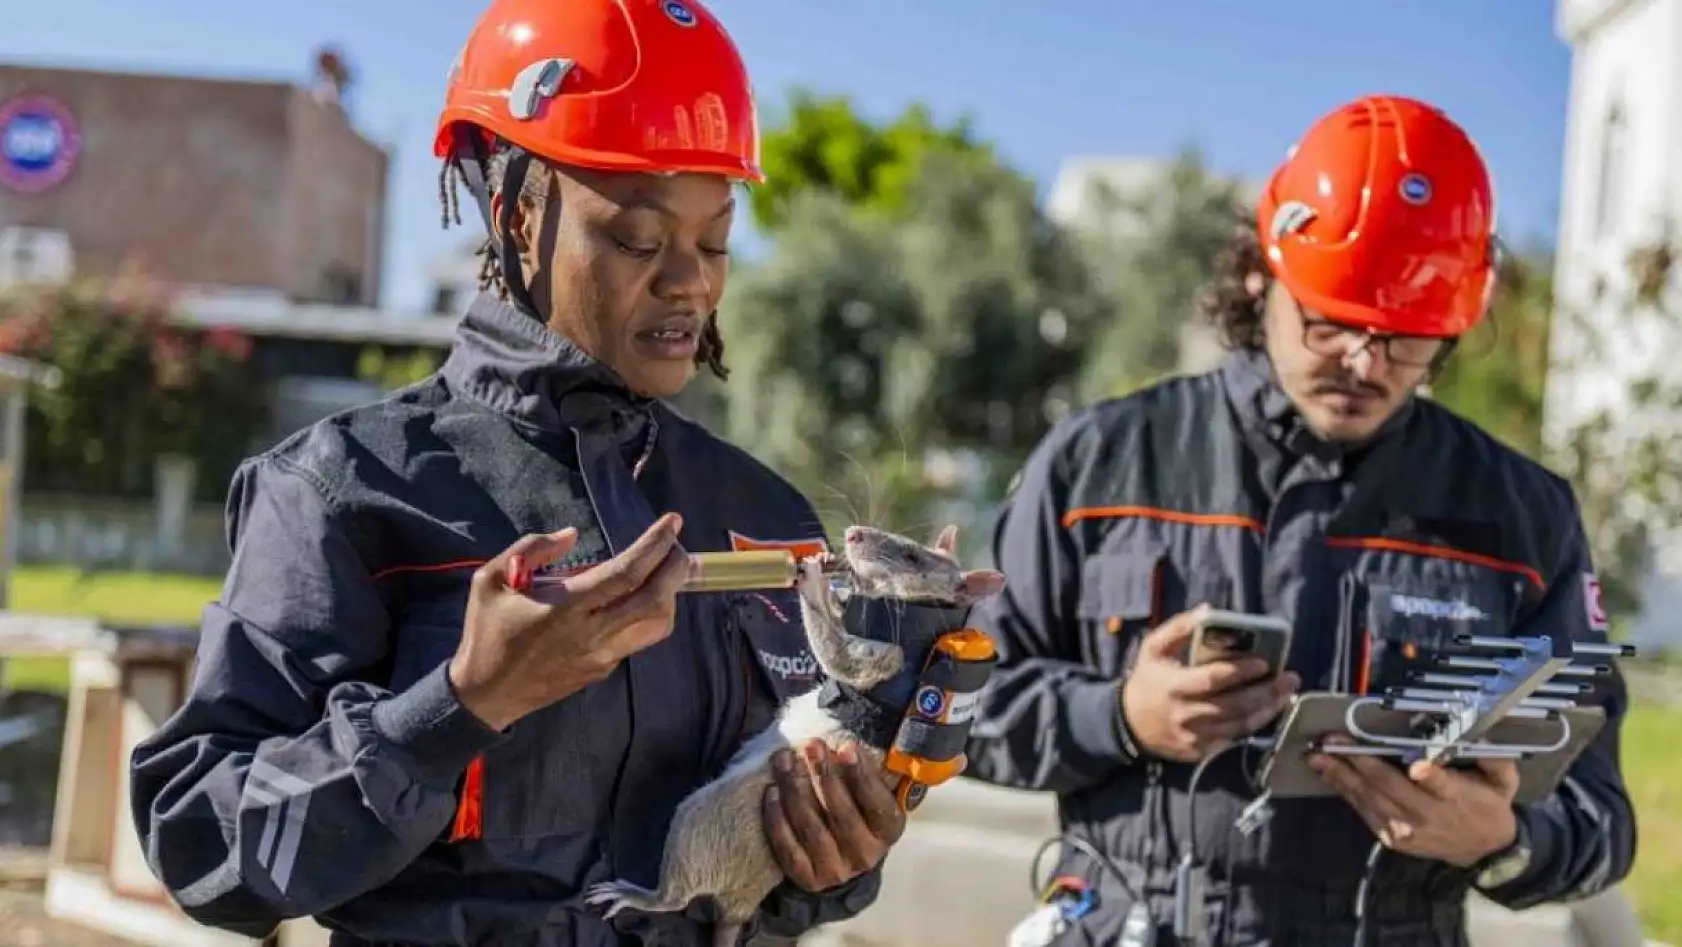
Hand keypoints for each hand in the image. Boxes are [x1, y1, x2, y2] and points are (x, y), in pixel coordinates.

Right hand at [448, 513, 690, 729]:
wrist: (486, 694)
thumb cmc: (488, 632)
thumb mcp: (491, 580)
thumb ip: (531, 549)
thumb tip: (572, 535)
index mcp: (566, 608)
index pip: (627, 573)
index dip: (656, 545)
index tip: (673, 521)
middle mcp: (592, 633)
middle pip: (656, 600)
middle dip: (676, 567)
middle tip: (677, 544)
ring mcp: (602, 656)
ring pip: (658, 626)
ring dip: (670, 594)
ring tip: (664, 570)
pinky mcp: (604, 670)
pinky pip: (639, 638)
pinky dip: (650, 613)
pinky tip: (638, 596)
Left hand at [763, 741, 905, 890]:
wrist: (841, 855)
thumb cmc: (857, 808)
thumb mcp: (871, 791)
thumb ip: (863, 770)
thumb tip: (842, 742)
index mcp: (888, 830)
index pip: (876, 803)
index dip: (861, 776)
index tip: (845, 747)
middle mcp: (866, 855)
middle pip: (842, 813)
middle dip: (824, 775)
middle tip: (810, 746)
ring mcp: (836, 870)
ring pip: (811, 828)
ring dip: (795, 790)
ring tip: (783, 760)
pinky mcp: (808, 878)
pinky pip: (788, 848)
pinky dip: (777, 819)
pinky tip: (771, 792)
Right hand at [1120, 605, 1299, 761]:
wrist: (1129, 724)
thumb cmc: (1147, 680)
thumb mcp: (1154, 648)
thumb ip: (1179, 627)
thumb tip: (1209, 610)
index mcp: (1175, 686)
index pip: (1214, 679)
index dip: (1242, 671)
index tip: (1265, 661)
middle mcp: (1187, 714)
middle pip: (1235, 706)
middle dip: (1267, 692)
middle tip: (1290, 678)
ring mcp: (1195, 736)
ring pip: (1240, 726)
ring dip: (1268, 709)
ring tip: (1286, 693)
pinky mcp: (1201, 751)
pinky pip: (1234, 738)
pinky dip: (1254, 724)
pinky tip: (1268, 710)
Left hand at [1308, 737, 1521, 867]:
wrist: (1482, 850)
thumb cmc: (1488, 805)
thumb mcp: (1503, 782)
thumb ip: (1495, 759)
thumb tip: (1483, 735)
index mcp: (1455, 797)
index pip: (1440, 784)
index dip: (1429, 775)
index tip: (1416, 765)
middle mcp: (1426, 814)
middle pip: (1390, 786)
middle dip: (1359, 762)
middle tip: (1334, 742)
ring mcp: (1405, 829)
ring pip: (1368, 798)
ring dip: (1340, 775)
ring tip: (1318, 756)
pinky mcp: (1391, 838)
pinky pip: (1363, 811)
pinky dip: (1344, 791)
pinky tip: (1328, 773)